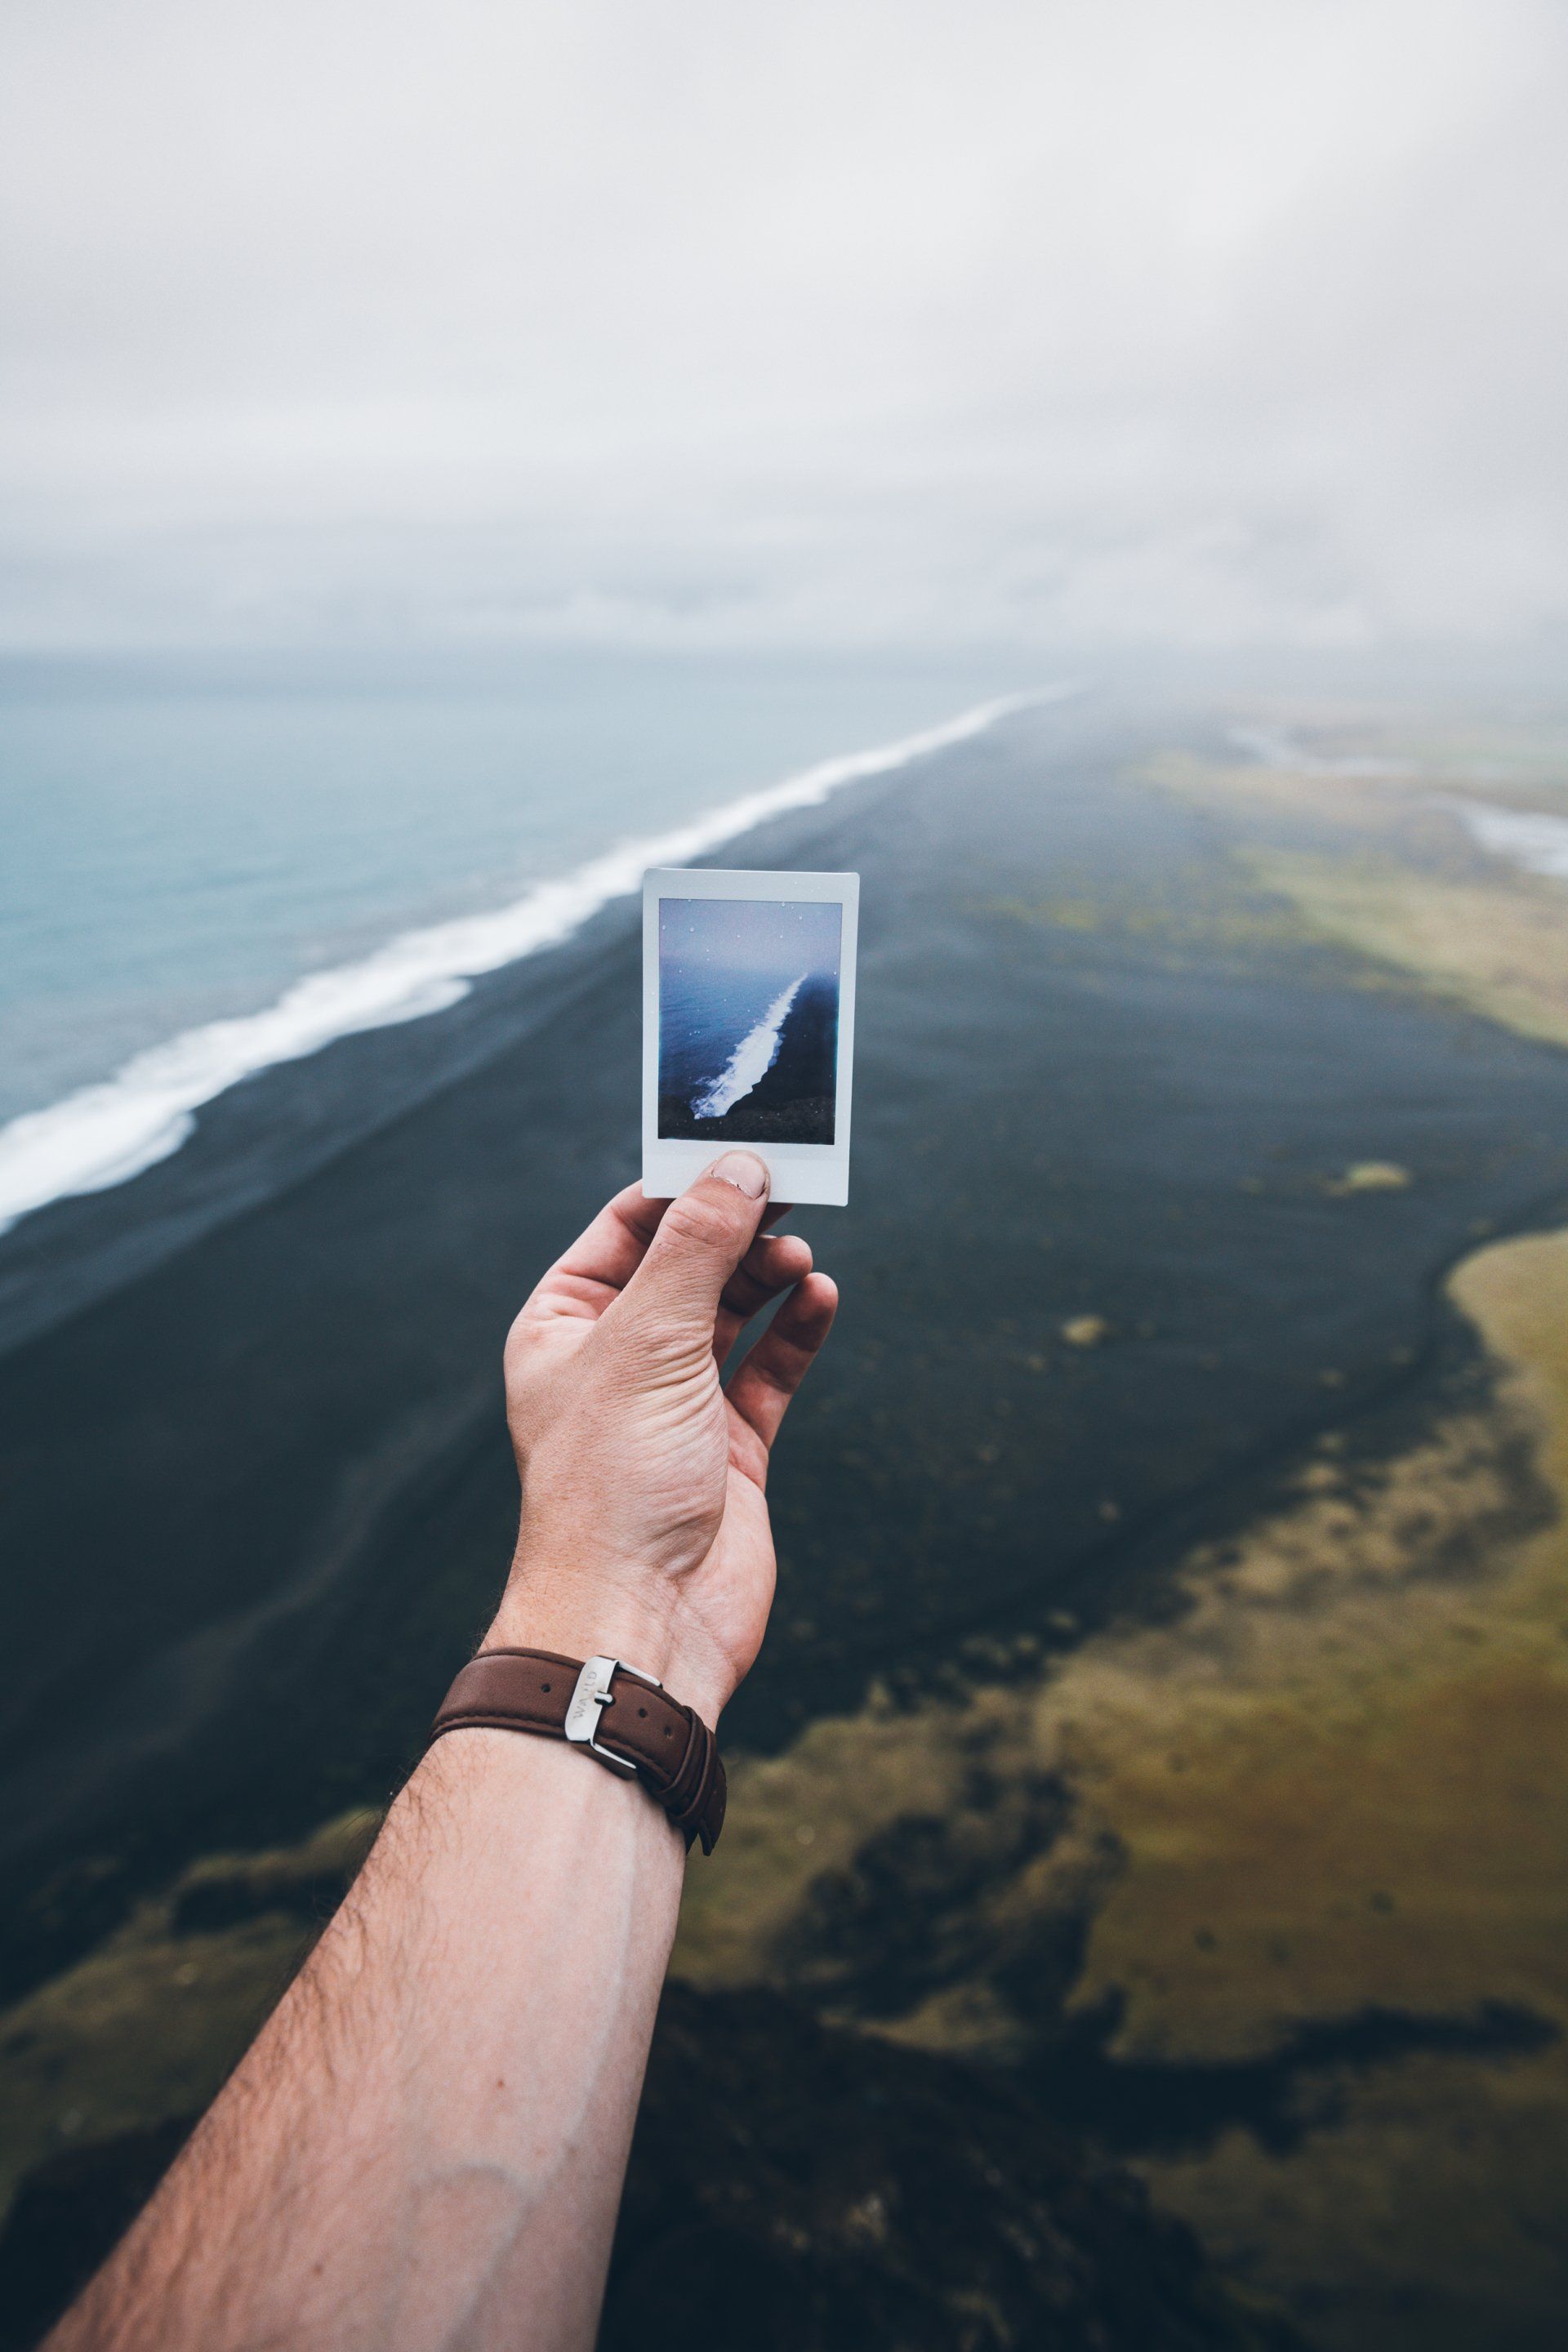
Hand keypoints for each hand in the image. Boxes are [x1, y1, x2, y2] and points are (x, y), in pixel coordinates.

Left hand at [489, 1152, 837, 1723]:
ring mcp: (675, 1404)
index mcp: (562, 1326)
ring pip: (731, 1312)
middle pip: (685, 1263)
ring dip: (767, 1275)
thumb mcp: (649, 1338)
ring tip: (799, 1253)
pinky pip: (770, 1370)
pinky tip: (820, 1296)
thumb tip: (739, 1167)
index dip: (682, 1185)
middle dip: (735, 1226)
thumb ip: (699, 1245)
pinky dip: (796, 1331)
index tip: (743, 1148)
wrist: (641, 1618)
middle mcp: (615, 1360)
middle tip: (791, 1189)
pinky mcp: (730, 1448)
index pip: (625, 1227)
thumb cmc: (613, 1482)